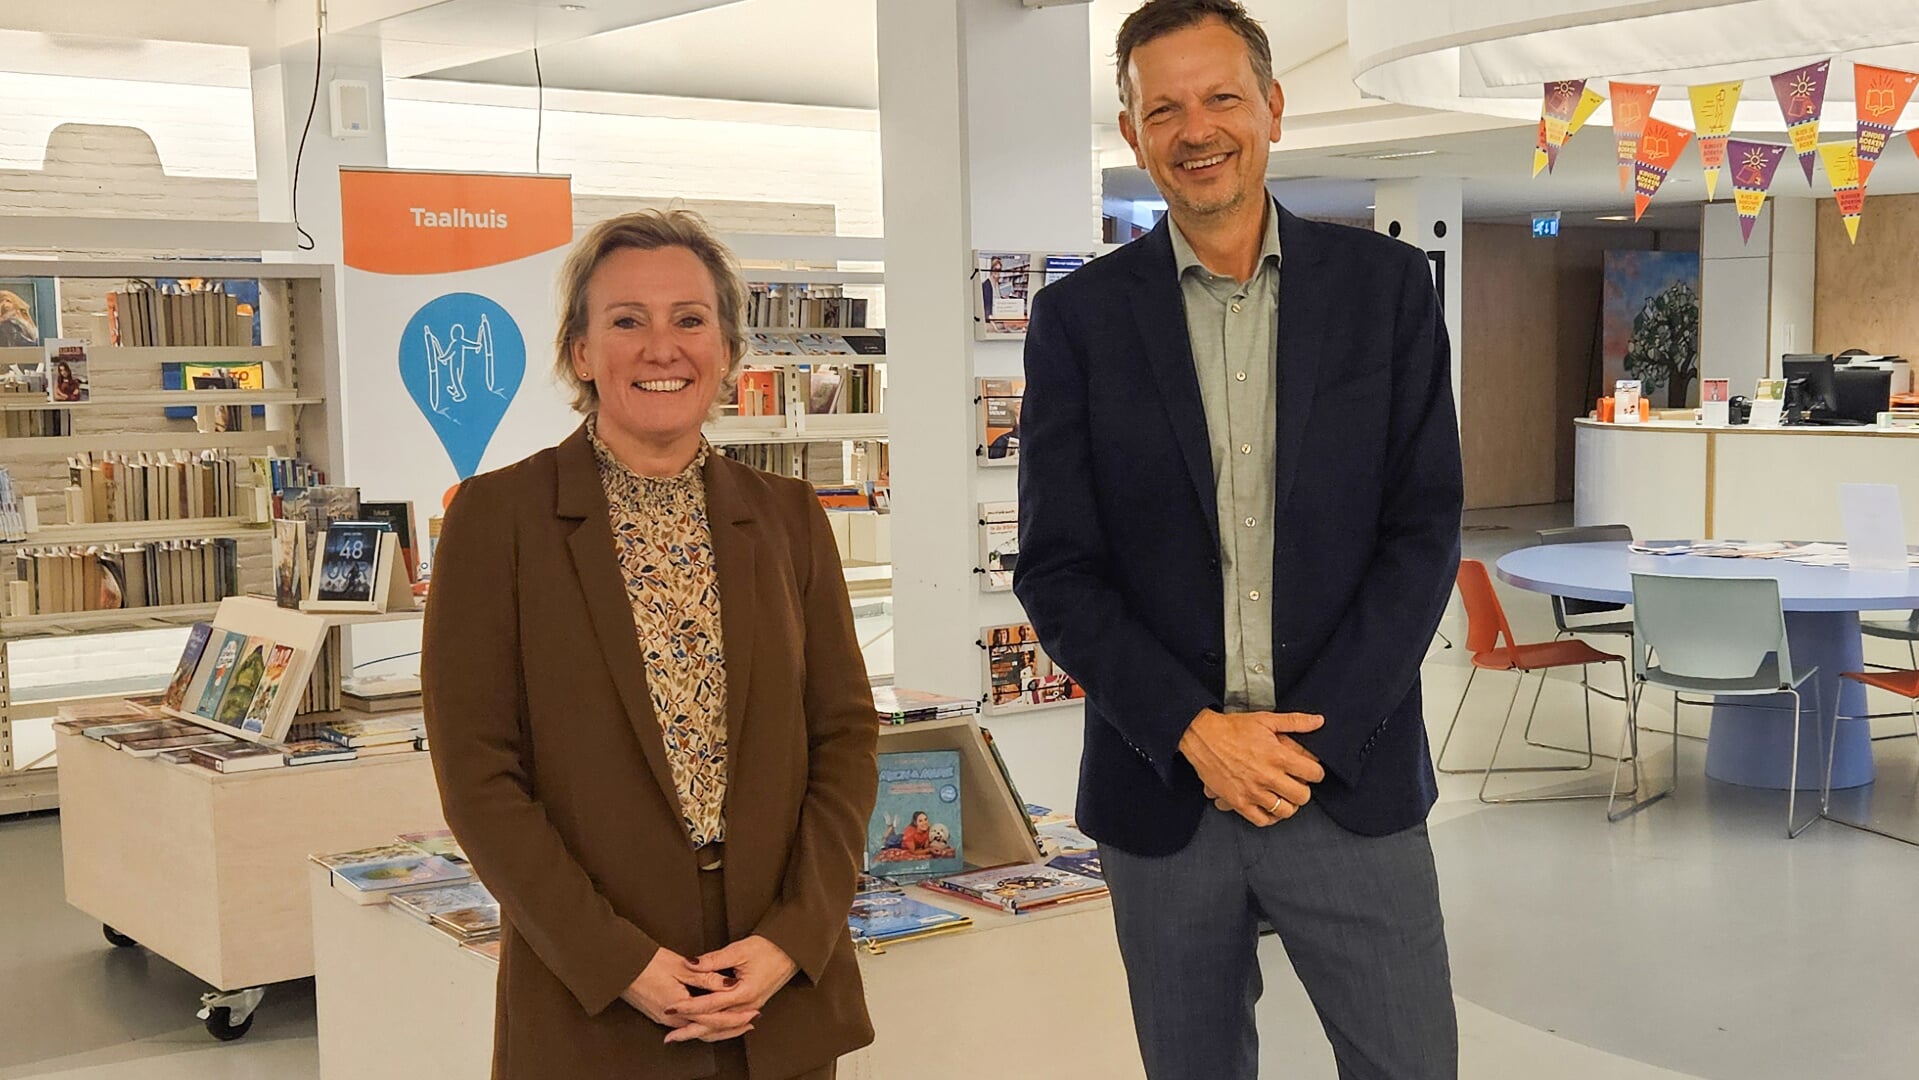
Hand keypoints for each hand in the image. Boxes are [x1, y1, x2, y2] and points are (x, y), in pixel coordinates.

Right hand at [621, 947, 753, 1042]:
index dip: (735, 1017)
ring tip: (737, 1023)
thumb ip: (707, 977)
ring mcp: (664, 1020)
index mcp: (679, 1007)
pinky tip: (711, 1019)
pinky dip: (703, 1024)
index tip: (753, 1014)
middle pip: (707, 1030)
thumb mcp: (680, 966)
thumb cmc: (648, 962)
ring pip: (697, 1030)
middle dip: (730, 1028)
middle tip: (751, 1023)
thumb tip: (728, 984)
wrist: (619, 966)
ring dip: (718, 1028)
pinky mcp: (659, 1016)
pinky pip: (687, 1026)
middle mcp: (672, 1020)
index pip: (714, 1018)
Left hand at [667, 935, 798, 1044]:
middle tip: (670, 1036)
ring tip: (682, 1035)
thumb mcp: (739, 949)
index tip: (671, 1008)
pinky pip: (730, 1024)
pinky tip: (705, 1031)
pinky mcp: (752, 1006)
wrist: (792, 951)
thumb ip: (713, 959)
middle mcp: (747, 1005)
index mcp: (744, 992)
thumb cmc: (769, 948)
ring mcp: (751, 1008)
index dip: (689, 1007)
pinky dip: (716, 1029)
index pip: (710, 1004)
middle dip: (690, 1030)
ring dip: (701, 1032)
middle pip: (714, 1024)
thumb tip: (691, 963)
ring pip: (722, 1027)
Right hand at [1181, 708, 1325, 825]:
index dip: (1316, 772)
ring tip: (1284, 796)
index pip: (1313, 773)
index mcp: (1277, 755)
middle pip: (1302, 796)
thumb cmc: (1233, 728)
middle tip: (1298, 784)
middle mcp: (1267, 776)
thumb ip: (1295, 722)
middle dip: (1304, 790)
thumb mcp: (1266, 720)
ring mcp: (1252, 791)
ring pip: (1285, 811)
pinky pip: (1262, 820)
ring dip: (1289, 804)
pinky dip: (1270, 817)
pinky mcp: (1238, 802)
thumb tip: (1319, 721)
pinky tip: (1270, 808)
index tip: (1312, 771)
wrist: (1202, 737)